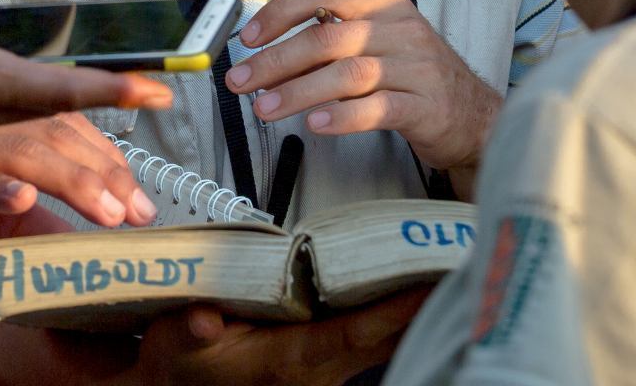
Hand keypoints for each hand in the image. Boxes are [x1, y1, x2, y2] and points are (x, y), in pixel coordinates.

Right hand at [0, 0, 173, 165]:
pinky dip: (29, 165)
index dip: (115, 86)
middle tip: (149, 132)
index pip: (66, 83)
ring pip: (35, 148)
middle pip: (61, 124)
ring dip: (79, 168)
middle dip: (108, 130)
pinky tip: (31, 175)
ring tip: (111, 193)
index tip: (158, 90)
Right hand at [130, 289, 430, 385]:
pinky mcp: (326, 361)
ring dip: (411, 307)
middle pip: (383, 336)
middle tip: (459, 262)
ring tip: (446, 266)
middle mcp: (318, 370)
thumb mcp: (175, 345)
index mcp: (288, 362)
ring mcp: (327, 369)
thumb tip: (204, 319)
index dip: (393, 312)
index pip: (352, 335)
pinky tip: (411, 289)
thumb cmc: (184, 365)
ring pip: (381, 338)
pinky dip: (395, 314)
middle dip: (420, 302)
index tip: (429, 285)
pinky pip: (371, 337)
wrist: (181, 385)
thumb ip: (189, 331)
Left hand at [225, 0, 499, 176]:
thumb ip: (327, 48)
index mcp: (383, 3)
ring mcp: (416, 67)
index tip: (248, 37)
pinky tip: (314, 124)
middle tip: (241, 81)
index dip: (280, 12)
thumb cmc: (414, 77)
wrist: (477, 116)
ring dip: (298, 91)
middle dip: (276, 60)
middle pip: (327, 38)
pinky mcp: (426, 107)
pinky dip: (342, 116)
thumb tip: (265, 59)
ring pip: (348, 73)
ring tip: (265, 107)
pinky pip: (378, 108)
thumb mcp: (375, 47)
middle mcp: (400, 29)